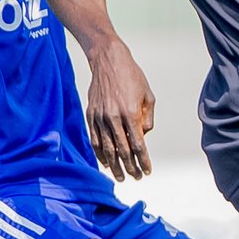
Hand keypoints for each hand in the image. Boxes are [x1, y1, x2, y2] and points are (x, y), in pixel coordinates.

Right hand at [85, 39, 156, 180]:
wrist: (107, 60)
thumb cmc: (131, 76)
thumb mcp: (148, 95)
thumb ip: (147, 118)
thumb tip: (143, 136)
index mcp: (130, 113)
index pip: (138, 145)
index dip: (143, 161)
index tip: (147, 171)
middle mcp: (113, 118)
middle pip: (122, 151)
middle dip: (130, 167)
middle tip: (135, 178)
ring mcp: (100, 117)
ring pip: (107, 149)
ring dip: (114, 165)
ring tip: (120, 176)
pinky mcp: (90, 115)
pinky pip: (94, 140)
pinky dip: (100, 153)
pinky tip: (106, 162)